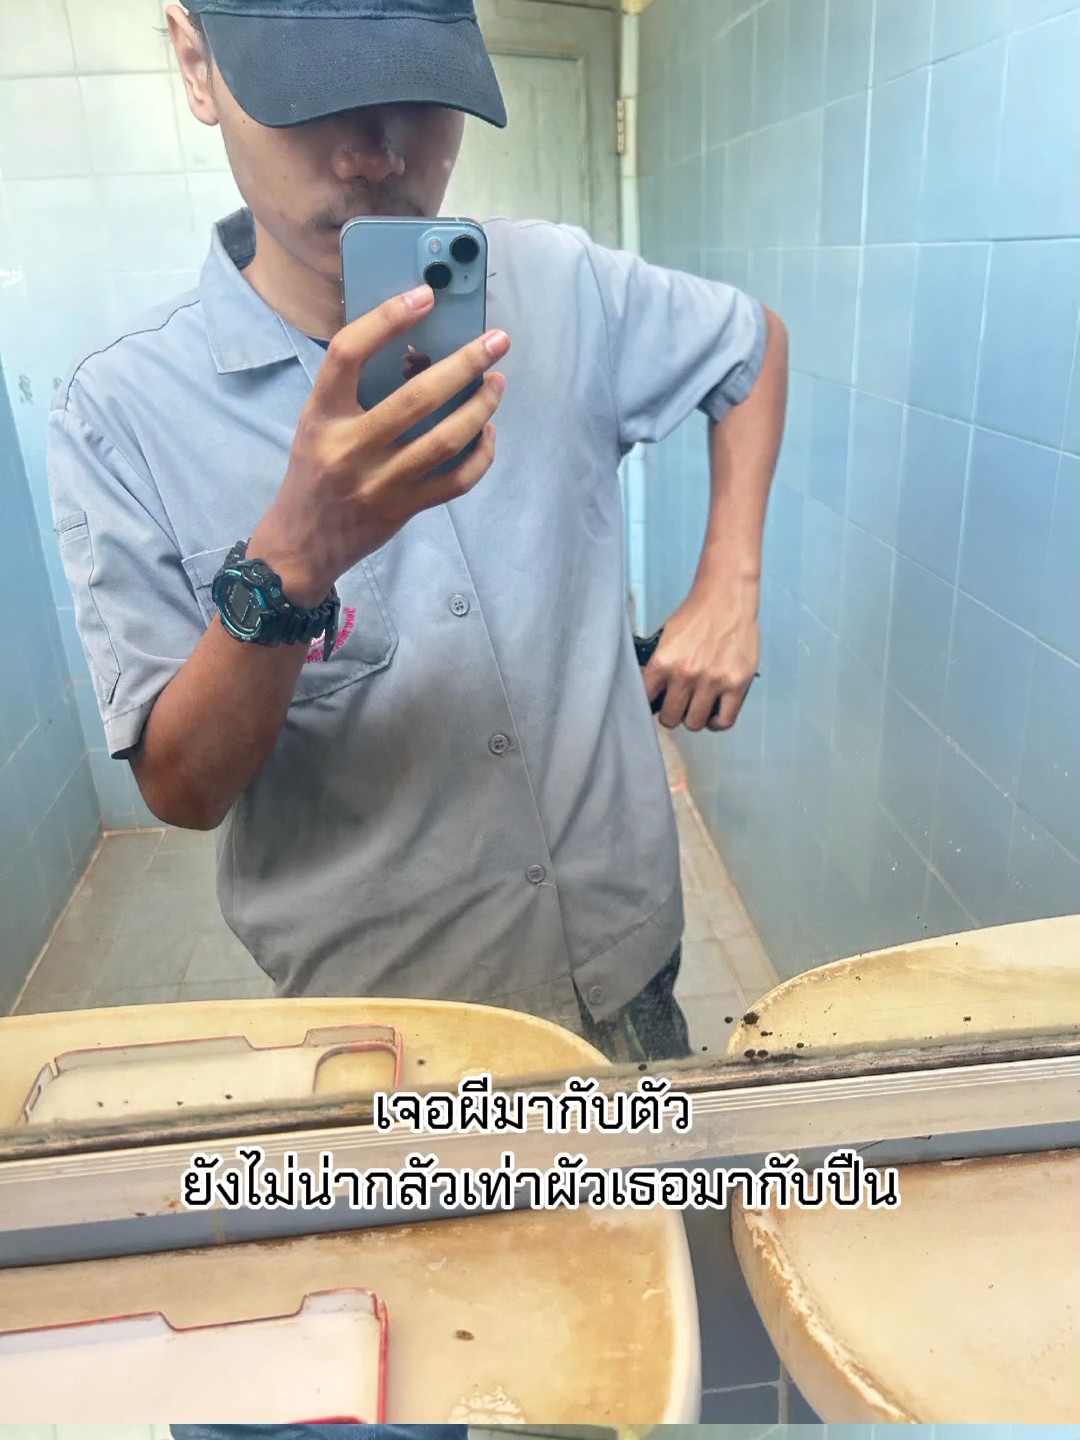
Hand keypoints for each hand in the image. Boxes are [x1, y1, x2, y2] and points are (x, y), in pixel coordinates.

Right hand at [251, 284, 508, 603]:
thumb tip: (421, 352)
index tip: (425, 295)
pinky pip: (456, 480)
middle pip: (417, 398)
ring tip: (497, 384)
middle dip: (465, 364)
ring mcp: (380, 482)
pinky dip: (480, 453)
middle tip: (495, 341)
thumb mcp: (318, 423)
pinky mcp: (404, 509)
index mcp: (321, 415)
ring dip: (481, 407)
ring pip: (446, 439)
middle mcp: (350, 448)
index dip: (387, 318)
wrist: (300, 543)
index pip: (348, 353)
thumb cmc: (313, 471)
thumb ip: (357, 392)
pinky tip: (488, 432)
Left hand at [643, 580, 759, 731]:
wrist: (726, 597)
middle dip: (671, 714)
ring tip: (696, 707)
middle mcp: (686, 675)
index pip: (646, 701)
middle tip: (676, 706)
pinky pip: (725, 721)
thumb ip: (657, 665)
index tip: (654, 704)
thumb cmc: (695, 615)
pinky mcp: (737, 684)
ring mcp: (713, 681)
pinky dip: (716, 723)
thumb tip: (651, 692)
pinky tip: (713, 714)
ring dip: (693, 718)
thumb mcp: (664, 638)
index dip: (649, 705)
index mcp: (663, 662)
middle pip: (670, 718)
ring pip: (695, 723)